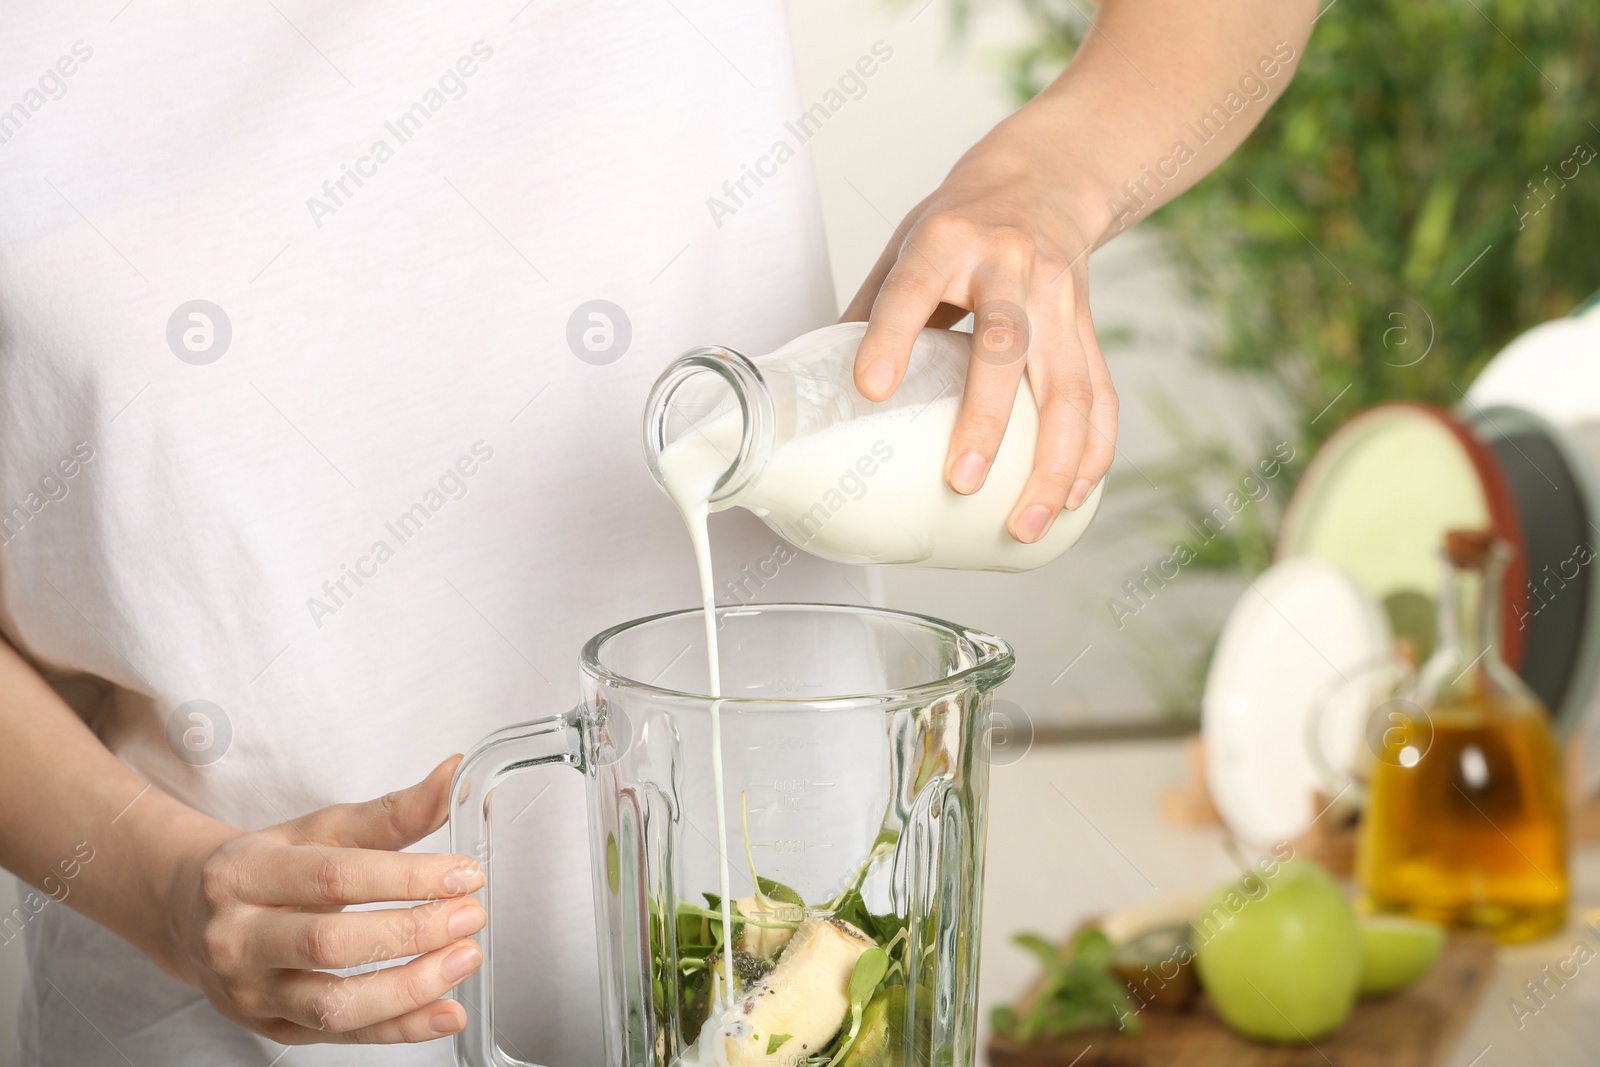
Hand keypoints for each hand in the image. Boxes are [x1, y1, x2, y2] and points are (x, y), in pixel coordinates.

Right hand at [164, 757, 485, 1043]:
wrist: (189, 916)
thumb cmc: (264, 867)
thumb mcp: (317, 830)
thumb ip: (391, 812)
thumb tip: (454, 775)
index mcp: (244, 874)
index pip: (334, 876)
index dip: (406, 877)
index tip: (464, 873)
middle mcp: (238, 938)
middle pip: (331, 943)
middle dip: (413, 931)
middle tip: (470, 915)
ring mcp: (250, 991)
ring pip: (334, 1004)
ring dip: (411, 988)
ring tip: (463, 959)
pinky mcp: (272, 1028)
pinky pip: (341, 1036)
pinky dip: (400, 1028)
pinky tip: (444, 1011)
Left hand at [843, 109, 1116, 544]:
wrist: (1049, 176)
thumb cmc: (961, 222)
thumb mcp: (905, 244)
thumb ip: (871, 313)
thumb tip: (821, 395)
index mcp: (945, 241)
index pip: (912, 291)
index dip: (891, 338)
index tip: (869, 389)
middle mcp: (1009, 266)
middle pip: (1005, 348)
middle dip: (986, 421)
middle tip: (960, 482)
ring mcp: (1058, 298)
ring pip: (1068, 386)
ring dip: (1052, 463)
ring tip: (1024, 524)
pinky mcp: (1089, 326)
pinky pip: (1099, 396)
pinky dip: (1091, 453)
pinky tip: (1071, 498)